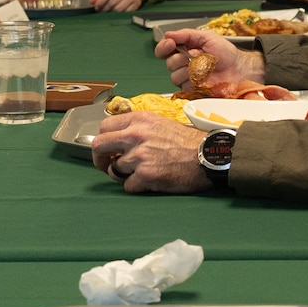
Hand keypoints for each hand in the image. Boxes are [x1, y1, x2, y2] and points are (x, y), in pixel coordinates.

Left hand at [90, 0, 145, 11]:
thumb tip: (91, 1)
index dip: (101, 1)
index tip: (96, 7)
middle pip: (113, 2)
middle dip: (105, 9)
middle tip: (101, 12)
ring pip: (119, 9)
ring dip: (111, 13)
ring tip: (107, 13)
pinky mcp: (137, 4)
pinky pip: (125, 13)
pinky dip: (119, 15)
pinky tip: (115, 14)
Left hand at [90, 113, 210, 192]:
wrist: (208, 156)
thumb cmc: (186, 142)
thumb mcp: (159, 123)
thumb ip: (136, 128)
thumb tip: (116, 140)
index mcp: (139, 119)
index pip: (104, 127)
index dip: (103, 141)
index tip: (108, 149)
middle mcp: (136, 135)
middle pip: (98, 146)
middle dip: (100, 159)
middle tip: (107, 165)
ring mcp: (140, 155)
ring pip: (113, 169)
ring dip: (123, 175)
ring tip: (139, 174)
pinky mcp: (146, 175)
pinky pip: (127, 186)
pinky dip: (136, 186)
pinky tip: (150, 181)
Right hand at [155, 29, 261, 88]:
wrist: (239, 68)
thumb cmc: (226, 53)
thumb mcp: (207, 37)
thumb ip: (187, 34)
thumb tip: (169, 34)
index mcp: (184, 50)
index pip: (164, 50)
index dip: (163, 47)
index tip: (170, 43)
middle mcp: (183, 65)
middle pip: (169, 63)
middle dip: (180, 58)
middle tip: (194, 55)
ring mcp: (188, 78)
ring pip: (175, 76)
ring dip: (189, 69)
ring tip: (203, 66)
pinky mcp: (193, 90)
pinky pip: (185, 86)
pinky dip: (194, 80)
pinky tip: (205, 76)